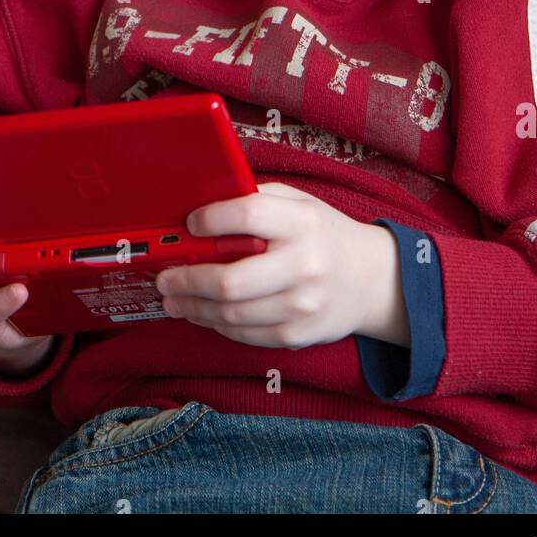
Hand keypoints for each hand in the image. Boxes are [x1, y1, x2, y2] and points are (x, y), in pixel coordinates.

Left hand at [153, 181, 385, 348]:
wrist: (371, 280)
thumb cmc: (323, 235)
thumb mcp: (300, 204)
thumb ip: (258, 200)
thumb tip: (203, 205)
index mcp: (303, 222)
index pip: (249, 217)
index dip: (211, 220)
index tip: (190, 224)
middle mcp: (305, 265)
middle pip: (231, 280)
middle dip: (187, 280)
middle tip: (165, 278)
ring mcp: (302, 306)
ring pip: (232, 314)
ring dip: (193, 307)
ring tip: (174, 299)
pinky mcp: (297, 336)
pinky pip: (244, 334)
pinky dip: (216, 324)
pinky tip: (202, 313)